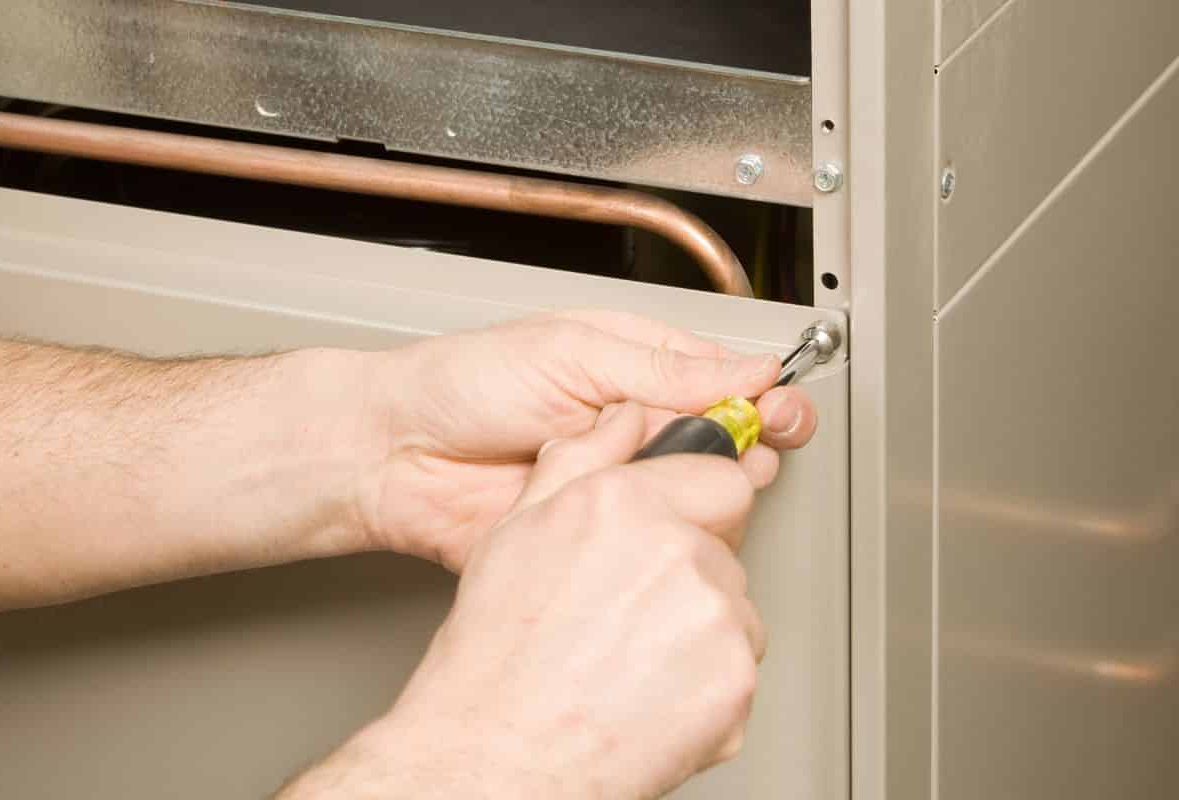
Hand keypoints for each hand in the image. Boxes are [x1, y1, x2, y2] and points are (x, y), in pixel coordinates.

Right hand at [286, 403, 765, 798]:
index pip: (719, 478)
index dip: (697, 509)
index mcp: (625, 504)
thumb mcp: (517, 532)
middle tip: (631, 618)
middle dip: (692, 578)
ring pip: (734, 613)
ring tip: (631, 664)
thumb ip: (580, 461)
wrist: (499, 756)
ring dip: (699, 635)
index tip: (681, 533)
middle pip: (725, 551)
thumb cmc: (497, 660)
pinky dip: (706, 690)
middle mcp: (676, 550)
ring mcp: (714, 616)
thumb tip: (620, 420)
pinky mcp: (735, 678)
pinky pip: (738, 671)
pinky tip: (649, 697)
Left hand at [356, 311, 817, 569]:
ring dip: (710, 488)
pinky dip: (666, 534)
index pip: (726, 378)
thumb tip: (746, 368)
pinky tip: (662, 517)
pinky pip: (652, 542)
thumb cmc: (464, 386)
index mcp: (636, 367)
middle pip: (726, 439)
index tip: (782, 409)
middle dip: (751, 442)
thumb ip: (663, 370)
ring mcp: (621, 482)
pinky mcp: (599, 534)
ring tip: (696, 474)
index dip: (763, 395)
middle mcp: (635, 425)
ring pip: (698, 494)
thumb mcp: (573, 355)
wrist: (397, 456)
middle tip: (754, 444)